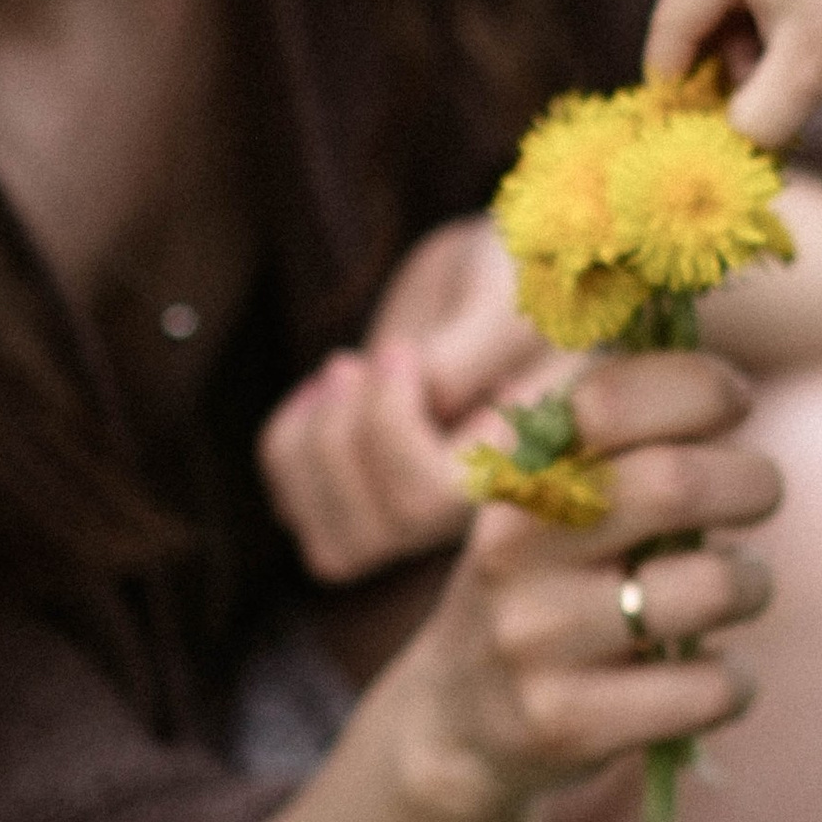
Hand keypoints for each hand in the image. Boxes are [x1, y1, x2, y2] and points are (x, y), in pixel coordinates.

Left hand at [260, 220, 567, 580]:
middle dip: (347, 432)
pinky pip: (299, 516)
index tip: (403, 350)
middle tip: (356, 360)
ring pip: (336, 550)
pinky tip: (322, 394)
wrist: (499, 272)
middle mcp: (484, 518)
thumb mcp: (509, 286)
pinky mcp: (369, 508)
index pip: (436, 499)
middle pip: (387, 528)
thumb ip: (474, 347)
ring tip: (343, 371)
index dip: (392, 427)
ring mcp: (424, 524)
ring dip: (312, 449)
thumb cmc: (519, 271)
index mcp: (533, 471)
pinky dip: (288, 449)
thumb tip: (430, 399)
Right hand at [390, 350, 777, 821]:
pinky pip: (709, 687)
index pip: (610, 398)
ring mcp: (537, 639)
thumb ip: (622, 447)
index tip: (736, 401)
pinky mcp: (568, 723)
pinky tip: (709, 676)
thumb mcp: (552, 506)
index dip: (698, 386)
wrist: (457, 726)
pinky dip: (735, 678)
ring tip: (739, 589)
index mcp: (516, 479)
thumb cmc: (544, 590)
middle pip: (675, 484)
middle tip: (762, 493)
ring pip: (710, 588)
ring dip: (753, 583)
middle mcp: (514, 549)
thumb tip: (728, 383)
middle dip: (752, 481)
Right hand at [644, 0, 821, 165]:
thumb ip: (751, 123)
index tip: (681, 138)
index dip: (673, 87)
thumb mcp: (807, 78)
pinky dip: (762, 26)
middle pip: (692, 13)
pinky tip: (801, 48)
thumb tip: (708, 156)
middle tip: (751, 113)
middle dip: (718, 68)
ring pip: (719, 4)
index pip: (673, 25)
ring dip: (744, 52)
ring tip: (795, 76)